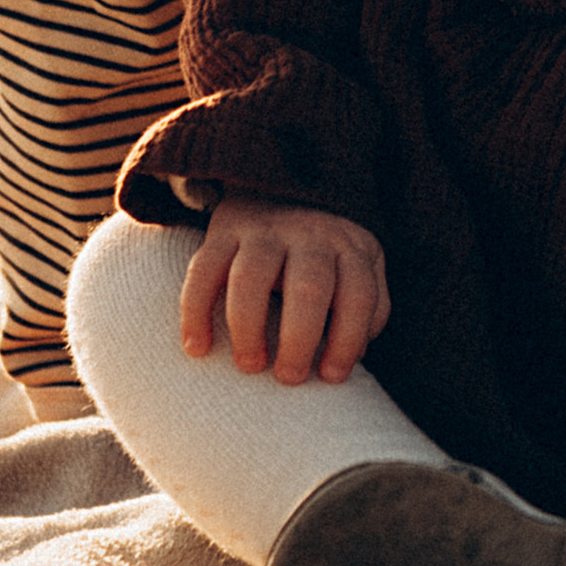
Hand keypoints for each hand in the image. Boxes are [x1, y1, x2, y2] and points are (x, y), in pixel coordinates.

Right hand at [181, 195, 390, 384]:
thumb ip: (369, 307)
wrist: (280, 189)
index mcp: (349, 247)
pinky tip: (197, 348)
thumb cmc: (324, 254)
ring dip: (249, 327)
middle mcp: (310, 234)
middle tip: (289, 376)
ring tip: (250, 366)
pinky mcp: (223, 230)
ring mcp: (265, 230)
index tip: (331, 376)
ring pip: (252, 276)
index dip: (347, 339)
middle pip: (308, 287)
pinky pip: (204, 270)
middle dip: (299, 338)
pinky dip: (196, 311)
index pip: (358, 294)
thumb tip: (354, 353)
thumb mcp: (359, 267)